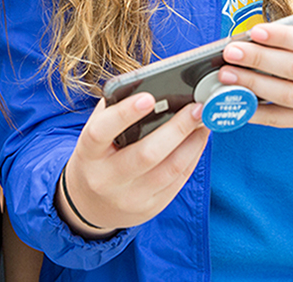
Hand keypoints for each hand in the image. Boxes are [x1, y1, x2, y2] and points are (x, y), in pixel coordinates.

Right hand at [56, 92, 208, 237]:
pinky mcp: (150, 208)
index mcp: (88, 153)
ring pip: (169, 169)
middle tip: (197, 106)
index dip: (124, 114)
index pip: (102, 131)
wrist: (90, 204)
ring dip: (192, 142)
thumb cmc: (98, 154)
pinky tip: (199, 138)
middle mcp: (106, 179)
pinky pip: (178, 180)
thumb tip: (154, 84)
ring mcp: (129, 198)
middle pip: (147, 154)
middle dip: (177, 128)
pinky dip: (193, 156)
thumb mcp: (95, 131)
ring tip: (204, 120)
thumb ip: (116, 108)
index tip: (149, 97)